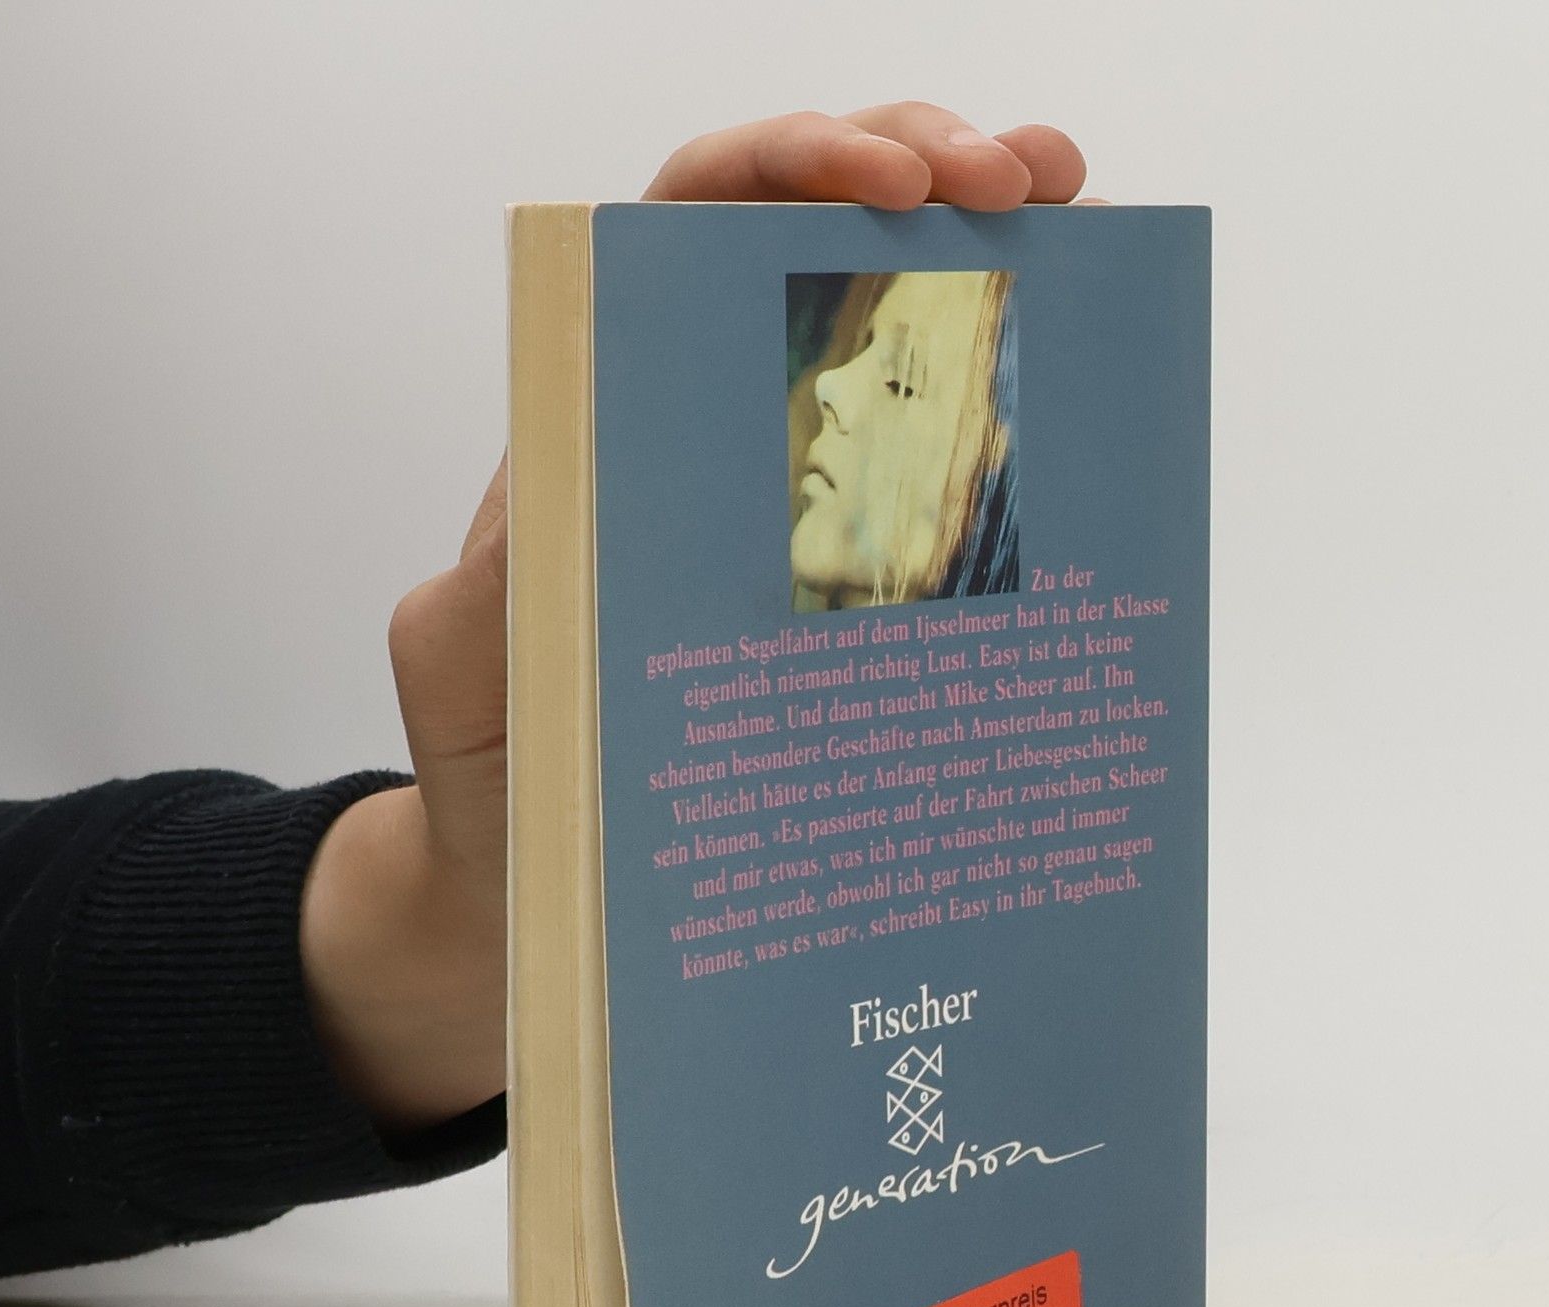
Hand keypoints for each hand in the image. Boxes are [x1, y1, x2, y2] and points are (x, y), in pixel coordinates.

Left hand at [301, 106, 1098, 1134]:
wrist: (541, 895)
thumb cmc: (499, 779)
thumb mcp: (466, 671)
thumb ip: (493, 584)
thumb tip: (563, 504)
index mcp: (609, 418)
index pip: (690, 227)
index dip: (788, 169)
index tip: (885, 183)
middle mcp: (706, 434)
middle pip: (814, 241)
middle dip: (922, 171)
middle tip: (1026, 182)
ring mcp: (791, 504)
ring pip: (895, 335)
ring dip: (993, 264)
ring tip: (1081, 229)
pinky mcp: (855, 590)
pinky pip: (938, 477)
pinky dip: (1010, 417)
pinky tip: (1081, 402)